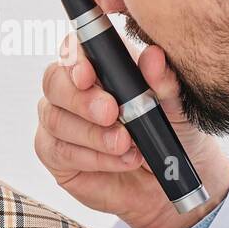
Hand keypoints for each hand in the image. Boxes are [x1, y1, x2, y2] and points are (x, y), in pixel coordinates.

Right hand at [35, 32, 228, 227]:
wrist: (169, 179)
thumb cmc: (169, 133)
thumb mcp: (175, 107)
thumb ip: (163, 82)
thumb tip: (154, 57)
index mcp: (100, 65)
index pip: (73, 48)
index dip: (74, 59)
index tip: (87, 75)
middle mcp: (72, 89)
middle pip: (53, 81)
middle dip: (82, 100)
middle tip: (111, 114)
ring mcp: (60, 120)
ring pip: (56, 119)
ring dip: (93, 134)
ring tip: (127, 145)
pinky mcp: (55, 154)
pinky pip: (60, 151)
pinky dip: (93, 157)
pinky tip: (119, 160)